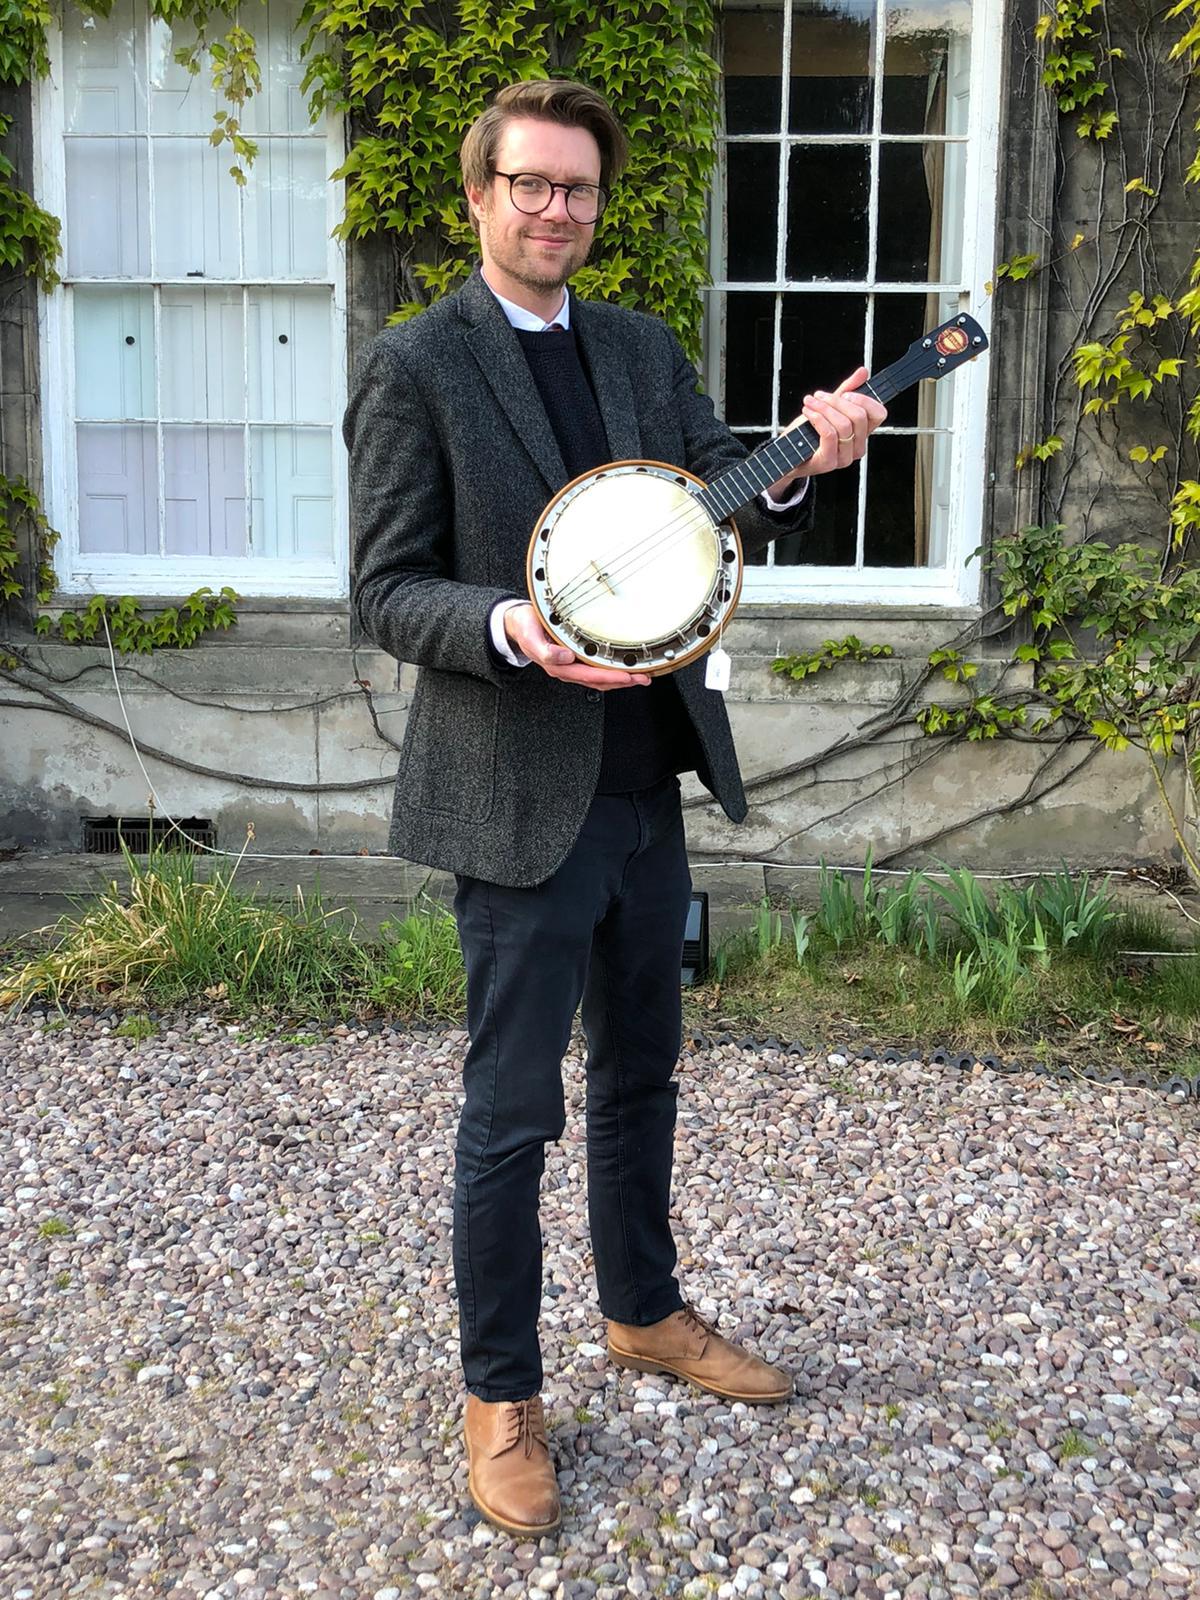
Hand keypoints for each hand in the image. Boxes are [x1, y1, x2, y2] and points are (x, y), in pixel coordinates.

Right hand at [504, 602, 650, 689]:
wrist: (517, 623)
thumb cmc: (525, 627)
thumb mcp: (530, 635)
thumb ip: (545, 650)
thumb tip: (565, 657)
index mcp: (557, 665)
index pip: (589, 675)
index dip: (610, 677)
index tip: (627, 675)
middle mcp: (566, 669)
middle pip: (599, 681)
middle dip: (622, 681)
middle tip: (643, 678)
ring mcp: (571, 666)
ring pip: (600, 679)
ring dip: (621, 679)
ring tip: (639, 677)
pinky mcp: (575, 660)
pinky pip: (596, 671)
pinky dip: (612, 672)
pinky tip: (623, 670)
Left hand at [770, 365, 887, 490]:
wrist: (787, 452)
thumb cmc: (807, 432)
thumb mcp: (829, 407)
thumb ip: (847, 390)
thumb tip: (863, 372)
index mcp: (862, 433)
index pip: (879, 414)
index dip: (864, 399)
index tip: (845, 393)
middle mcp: (857, 447)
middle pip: (859, 416)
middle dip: (837, 401)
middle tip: (819, 396)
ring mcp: (844, 457)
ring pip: (844, 425)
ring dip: (824, 408)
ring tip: (809, 403)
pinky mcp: (829, 462)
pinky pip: (830, 434)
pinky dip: (817, 418)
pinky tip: (808, 413)